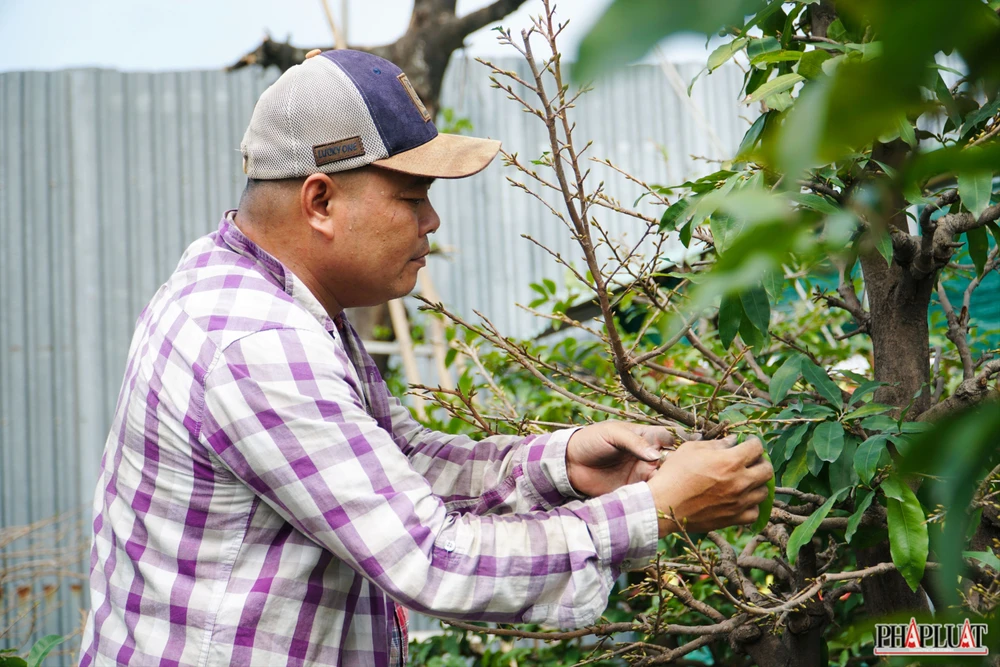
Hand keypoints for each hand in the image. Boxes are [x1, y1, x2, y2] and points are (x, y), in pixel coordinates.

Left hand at [565, 421, 675, 496]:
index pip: (672, 438)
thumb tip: (656, 455)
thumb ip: (634, 443)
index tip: (690, 453)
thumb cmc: (591, 440)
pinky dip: (657, 499)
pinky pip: (651, 496)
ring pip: (666, 481)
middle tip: (686, 477)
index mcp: (647, 437)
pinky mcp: (635, 491)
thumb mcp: (612, 434)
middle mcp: (649, 456)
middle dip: (681, 469)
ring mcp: (643, 475)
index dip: (683, 444)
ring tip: (676, 492)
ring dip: (671, 486)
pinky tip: (662, 501)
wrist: (569, 463)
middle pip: (674, 462)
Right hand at [647, 435, 772, 536]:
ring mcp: (739, 502)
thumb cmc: (674, 473)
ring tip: (745, 481)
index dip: (752, 442)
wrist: (664, 505)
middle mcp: (740, 481)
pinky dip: (751, 506)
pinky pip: (754, 512)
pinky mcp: (733, 518)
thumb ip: (716, 444)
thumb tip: (732, 441)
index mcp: (731, 461)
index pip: (757, 447)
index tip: (746, 443)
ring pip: (763, 492)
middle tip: (749, 461)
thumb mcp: (692, 449)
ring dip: (756, 484)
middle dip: (760, 462)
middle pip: (767, 470)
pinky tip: (741, 500)